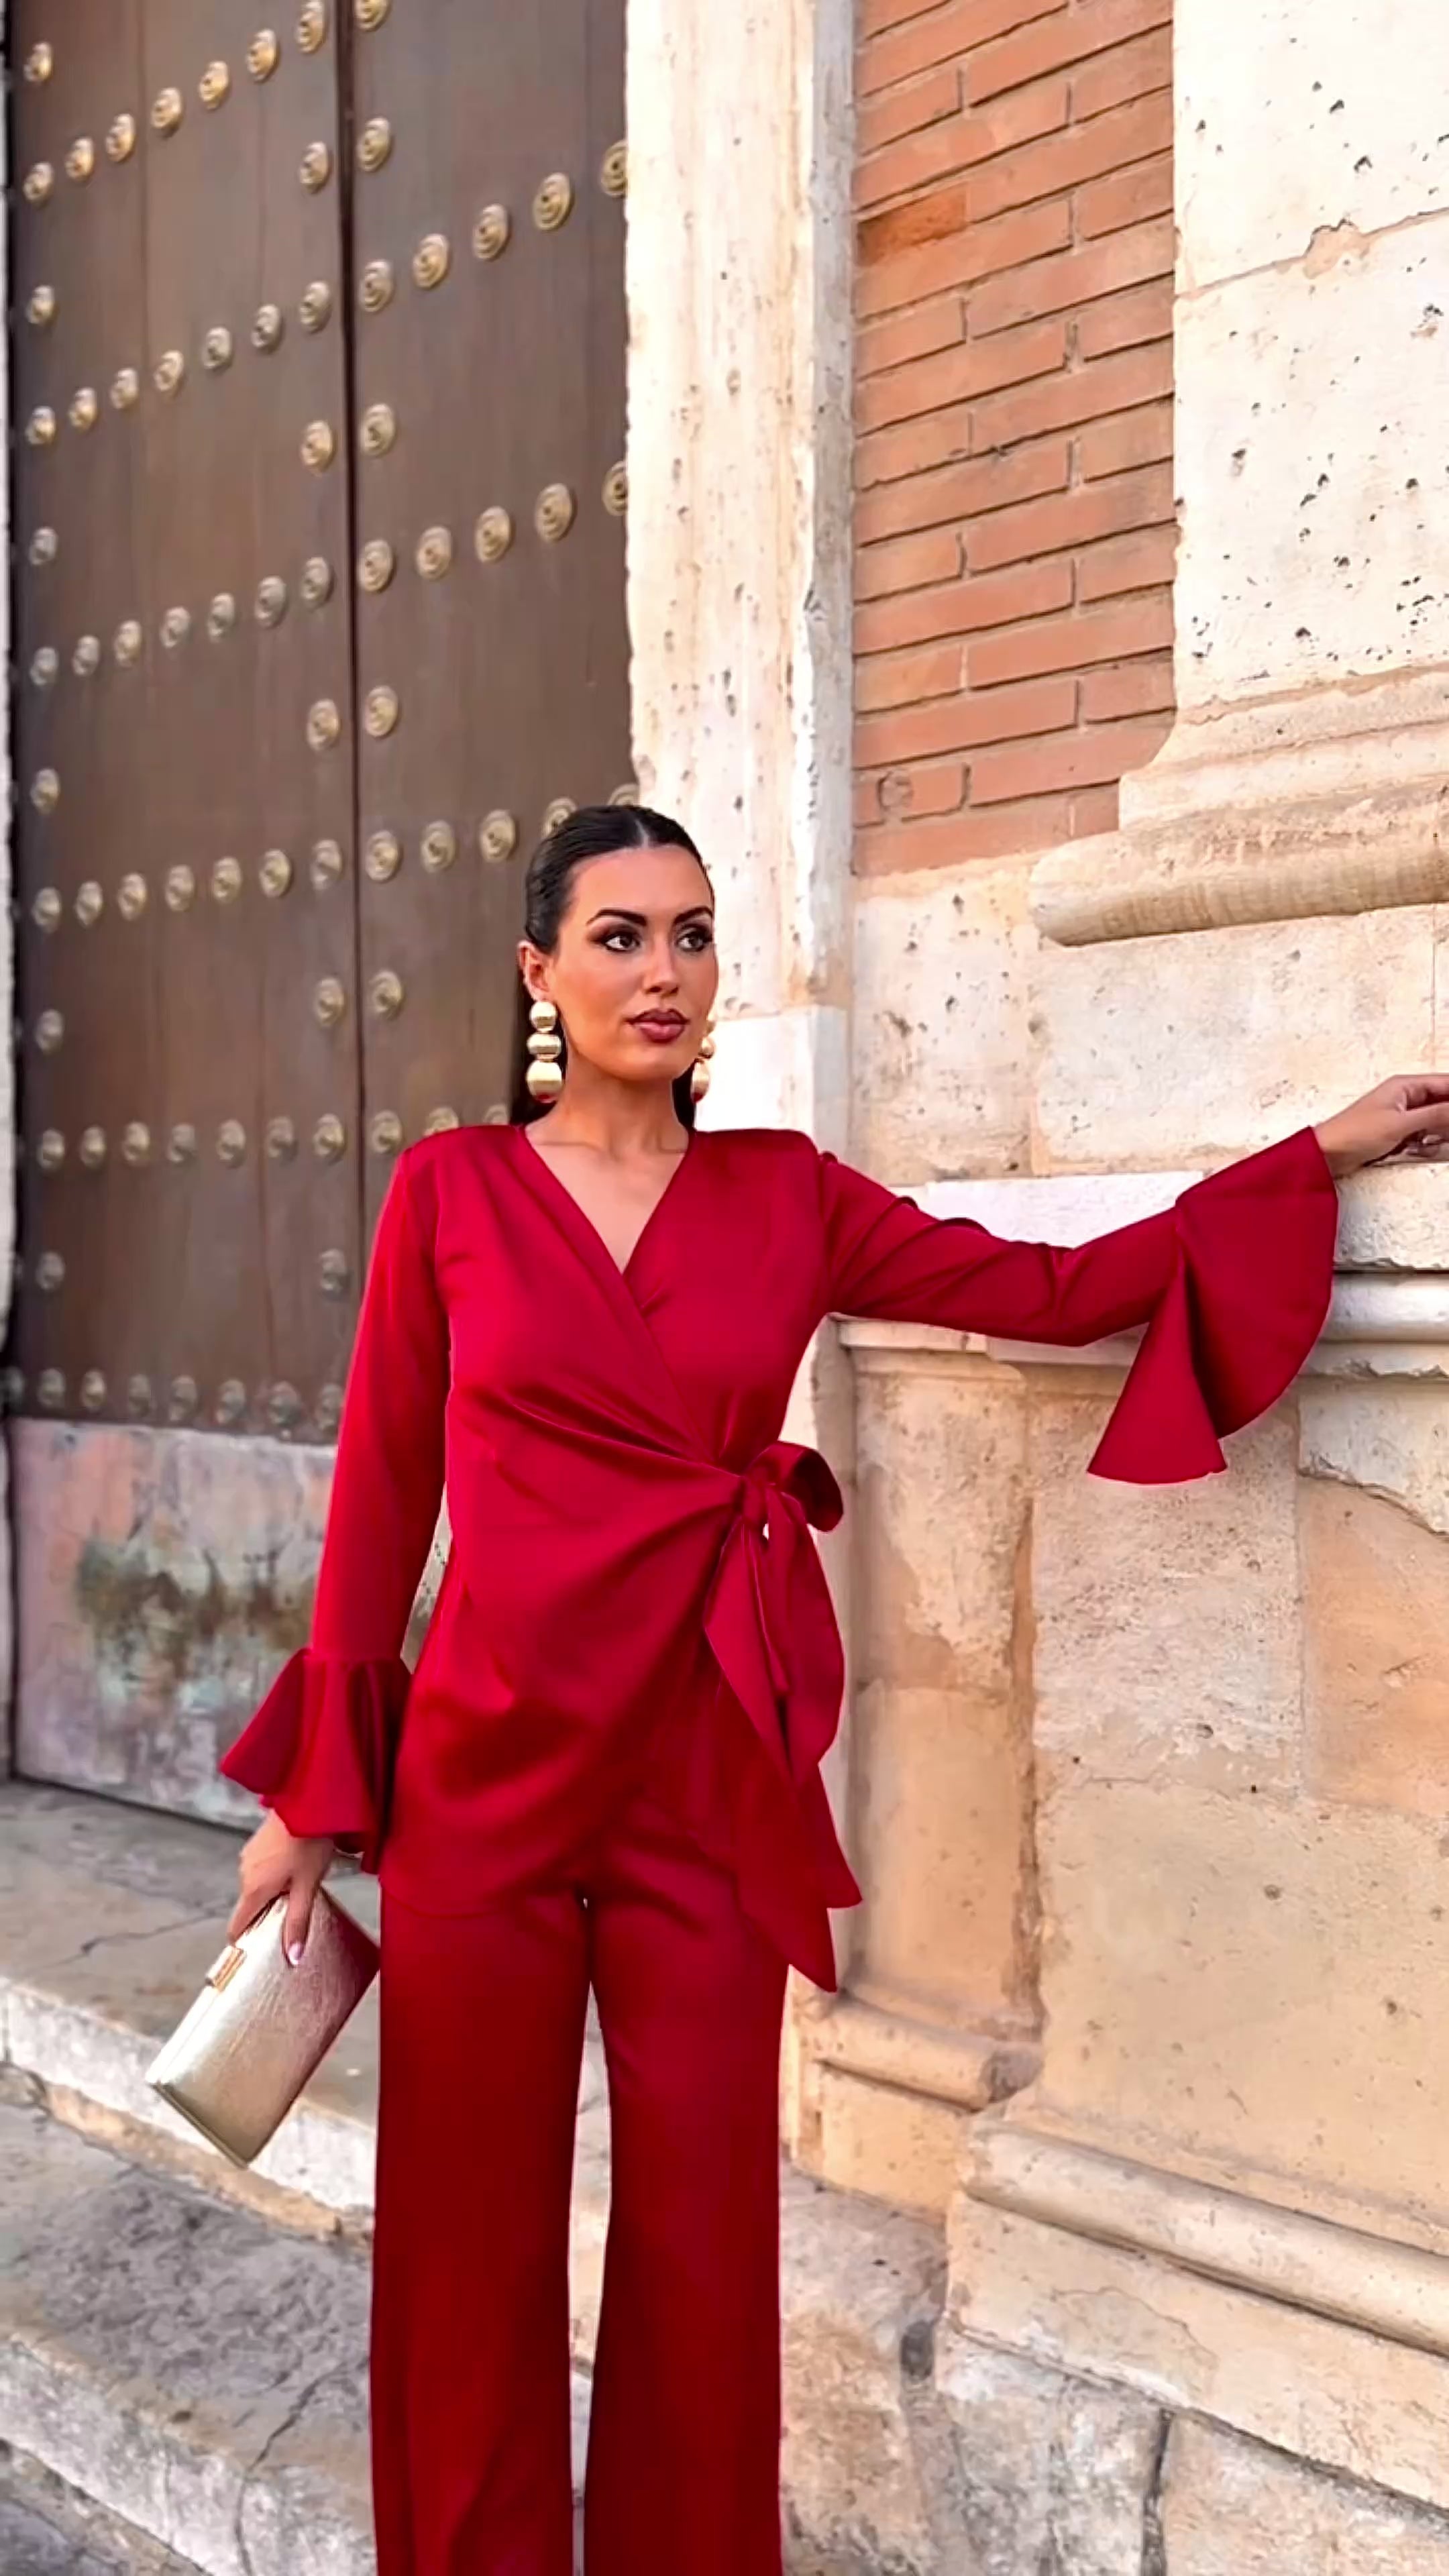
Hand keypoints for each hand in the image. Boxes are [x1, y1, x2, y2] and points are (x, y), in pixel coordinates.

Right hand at [225, 1809, 334, 1962]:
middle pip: (249, 1908)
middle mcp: (244, 1874)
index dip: (244, 1942)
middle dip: (266, 1916)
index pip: (236, 1926)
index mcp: (253, 1890)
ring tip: (299, 1889)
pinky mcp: (255, 1844)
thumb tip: (292, 1958)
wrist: (308, 1802)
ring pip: (256, 1887)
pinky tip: (294, 1869)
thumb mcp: (308, 1887)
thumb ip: (298, 1922)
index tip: (257, 1951)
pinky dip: (272, 1876)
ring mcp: (248, 1857)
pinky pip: (260, 1870)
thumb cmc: (309, 1845)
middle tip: (292, 1917)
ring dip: (272, 1893)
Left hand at [1314, 1075, 1448, 1176]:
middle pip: (1442, 1101)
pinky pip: (1423, 1132)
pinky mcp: (1397, 1131)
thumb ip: (1435, 1115)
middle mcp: (1405, 1096)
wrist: (1327, 1153)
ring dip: (1442, 1129)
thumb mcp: (1401, 1123)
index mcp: (1405, 1085)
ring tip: (1433, 1138)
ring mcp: (1401, 1114)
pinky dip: (1430, 1139)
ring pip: (1435, 1118)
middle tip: (1447, 1130)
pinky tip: (1429, 1145)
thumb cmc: (1353, 1132)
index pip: (1446, 1083)